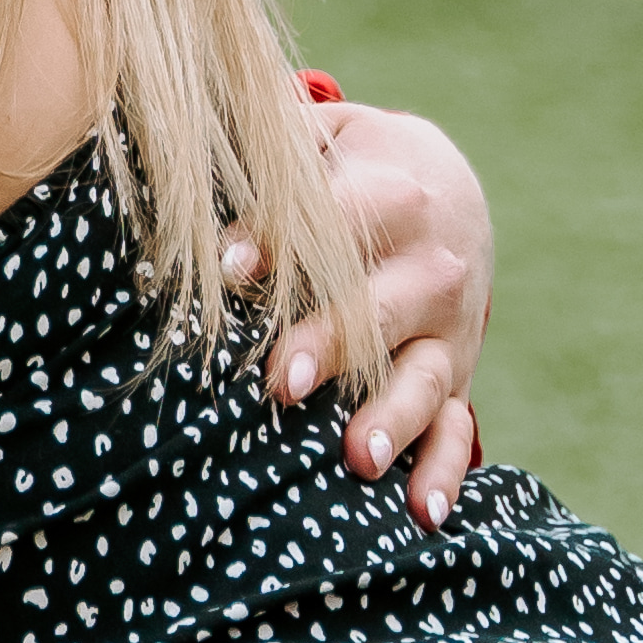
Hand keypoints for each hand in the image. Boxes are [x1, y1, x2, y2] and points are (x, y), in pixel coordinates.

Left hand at [226, 95, 493, 528]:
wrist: (447, 190)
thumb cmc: (352, 165)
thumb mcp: (325, 137)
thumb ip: (273, 143)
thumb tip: (184, 126)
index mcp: (395, 197)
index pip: (339, 220)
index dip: (284, 240)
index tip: (229, 266)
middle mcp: (432, 269)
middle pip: (381, 308)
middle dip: (334, 342)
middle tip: (281, 380)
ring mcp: (450, 331)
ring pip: (424, 377)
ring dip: (392, 419)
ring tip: (356, 459)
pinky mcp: (458, 375)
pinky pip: (457, 429)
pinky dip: (442, 472)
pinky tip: (421, 516)